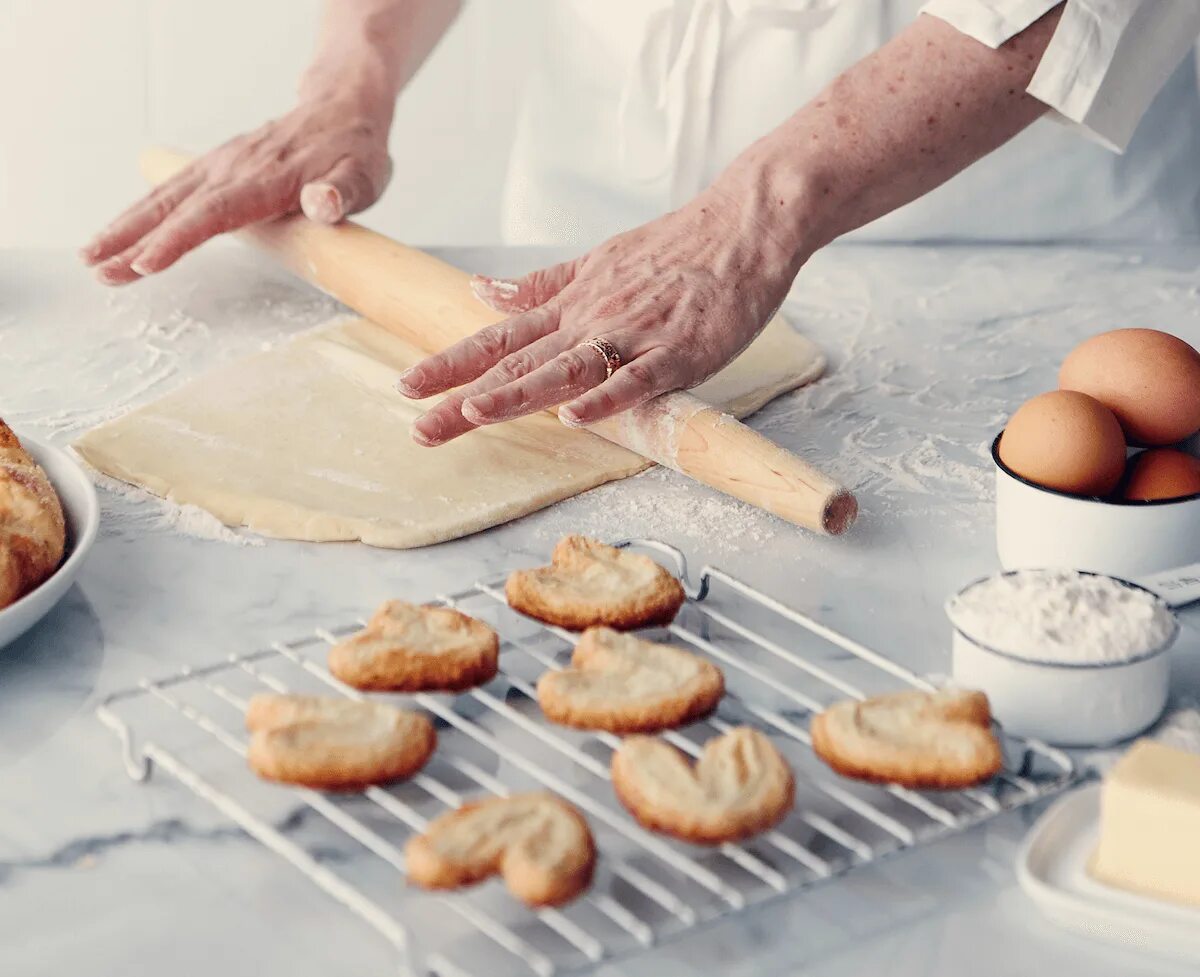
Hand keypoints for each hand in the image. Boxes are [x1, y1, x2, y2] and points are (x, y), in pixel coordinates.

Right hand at [81, 90, 392, 283]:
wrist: (341, 108)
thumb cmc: (354, 150)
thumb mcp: (364, 174)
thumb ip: (344, 191)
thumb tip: (325, 203)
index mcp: (270, 178)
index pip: (217, 212)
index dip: (180, 238)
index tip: (148, 264)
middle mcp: (235, 168)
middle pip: (177, 207)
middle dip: (135, 240)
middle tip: (101, 270)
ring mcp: (221, 165)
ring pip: (164, 197)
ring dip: (126, 228)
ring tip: (92, 259)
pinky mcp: (215, 167)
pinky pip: (171, 191)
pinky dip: (141, 214)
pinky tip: (117, 235)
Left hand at [397, 180, 804, 445]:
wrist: (740, 226)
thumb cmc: (672, 250)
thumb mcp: (595, 262)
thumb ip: (540, 286)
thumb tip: (481, 290)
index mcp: (570, 305)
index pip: (498, 340)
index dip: (451, 364)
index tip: (407, 388)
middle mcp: (590, 320)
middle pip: (519, 365)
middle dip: (466, 398)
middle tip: (420, 428)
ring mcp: (633, 335)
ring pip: (567, 369)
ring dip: (520, 393)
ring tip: (475, 413)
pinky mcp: (678, 350)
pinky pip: (637, 378)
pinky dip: (606, 396)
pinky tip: (576, 416)